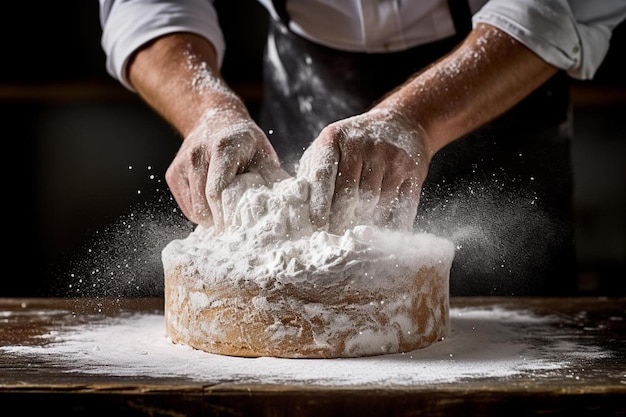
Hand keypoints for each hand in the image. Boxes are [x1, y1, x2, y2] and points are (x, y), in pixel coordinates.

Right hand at [165, 106, 288, 228]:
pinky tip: (214, 203)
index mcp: (223, 148)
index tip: (241, 227)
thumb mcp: (263, 152)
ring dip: (211, 217)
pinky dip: (202, 211)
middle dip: (222, 220)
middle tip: (238, 223)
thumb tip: (283, 203)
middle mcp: (197, 154)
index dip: (228, 215)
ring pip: (195, 209)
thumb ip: (271, 177)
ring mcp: (182, 164)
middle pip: (204, 204)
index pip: (217, 190)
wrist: (216, 118)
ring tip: (227, 210)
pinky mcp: (172, 174)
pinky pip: (187, 207)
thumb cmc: (245, 140)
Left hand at [299, 107, 428, 233]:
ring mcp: (390, 156)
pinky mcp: (412, 169)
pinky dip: (392, 225)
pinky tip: (383, 233)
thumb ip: (311, 173)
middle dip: (340, 220)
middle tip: (335, 237)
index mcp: (334, 138)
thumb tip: (296, 207)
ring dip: (365, 221)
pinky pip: (401, 205)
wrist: (401, 122)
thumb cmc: (354, 143)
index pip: (323, 175)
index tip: (317, 227)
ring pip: (374, 202)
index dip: (319, 205)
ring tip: (357, 231)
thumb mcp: (328, 147)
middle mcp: (362, 144)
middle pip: (349, 194)